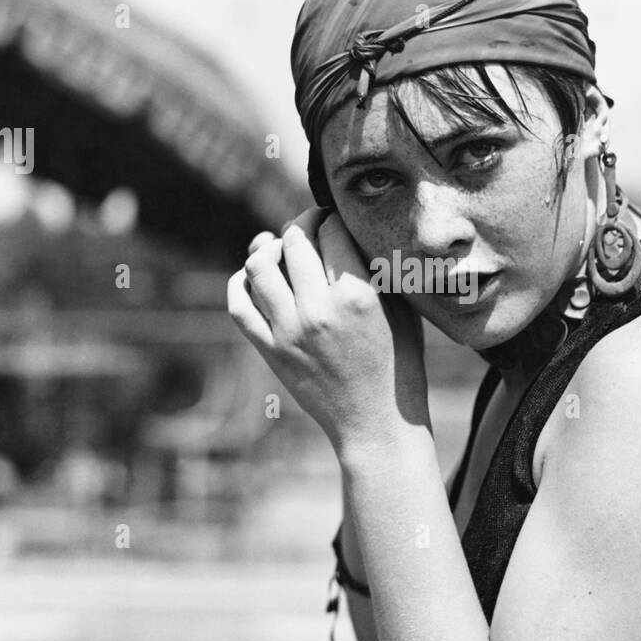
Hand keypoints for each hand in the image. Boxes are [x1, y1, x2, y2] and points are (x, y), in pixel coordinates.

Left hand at [227, 208, 429, 454]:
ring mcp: (289, 331)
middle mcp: (318, 310)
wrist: (376, 424)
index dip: (335, 217)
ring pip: (259, 265)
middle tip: (311, 226)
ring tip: (281, 248)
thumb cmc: (398, 365)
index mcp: (358, 296)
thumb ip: (376, 270)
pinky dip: (241, 283)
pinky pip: (239, 304)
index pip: (332, 230)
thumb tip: (347, 231)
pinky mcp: (271, 351)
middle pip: (293, 239)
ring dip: (268, 247)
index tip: (337, 219)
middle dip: (302, 223)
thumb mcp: (401, 311)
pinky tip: (255, 277)